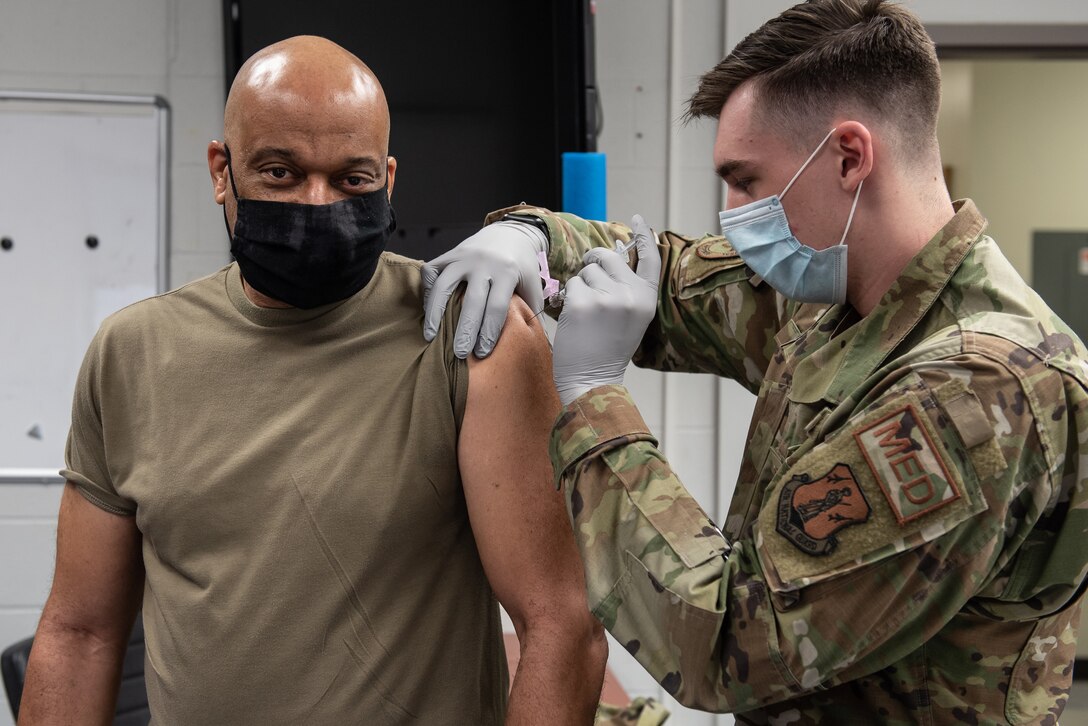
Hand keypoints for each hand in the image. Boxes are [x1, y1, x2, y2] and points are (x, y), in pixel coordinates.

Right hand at [421, 221, 546, 358]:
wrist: (509, 233)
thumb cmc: (521, 266)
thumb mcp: (533, 284)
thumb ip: (533, 311)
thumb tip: (539, 345)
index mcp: (507, 271)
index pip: (496, 306)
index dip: (489, 331)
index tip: (483, 352)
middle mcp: (483, 263)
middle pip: (471, 300)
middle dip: (465, 330)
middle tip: (460, 353)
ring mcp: (463, 257)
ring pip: (444, 285)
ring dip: (435, 313)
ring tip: (431, 336)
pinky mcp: (448, 254)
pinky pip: (431, 271)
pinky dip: (426, 290)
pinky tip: (428, 310)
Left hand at [552, 215, 659, 405]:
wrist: (592, 379)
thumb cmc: (607, 349)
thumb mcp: (630, 317)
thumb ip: (626, 289)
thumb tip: (609, 258)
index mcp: (647, 299)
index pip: (650, 259)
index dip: (643, 236)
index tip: (636, 219)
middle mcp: (632, 295)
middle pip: (608, 257)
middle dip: (593, 262)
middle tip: (588, 280)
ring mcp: (609, 298)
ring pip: (586, 272)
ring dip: (580, 287)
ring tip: (586, 314)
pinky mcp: (584, 303)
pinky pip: (571, 285)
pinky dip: (568, 299)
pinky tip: (576, 320)